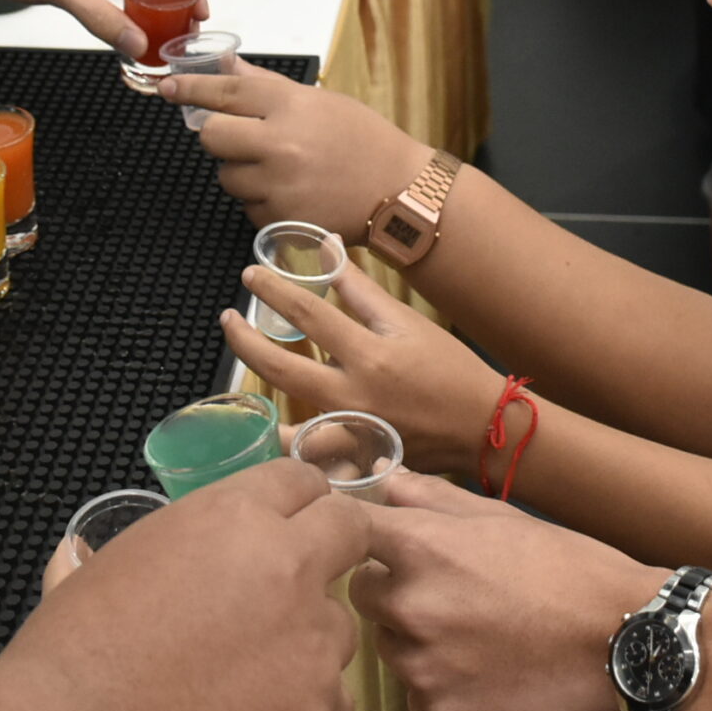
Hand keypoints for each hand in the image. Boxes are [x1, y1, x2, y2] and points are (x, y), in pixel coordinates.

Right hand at [0, 460, 370, 710]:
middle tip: (296, 589)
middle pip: (348, 533)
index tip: (290, 528)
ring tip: (241, 682)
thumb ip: (164, 544)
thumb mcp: (114, 565)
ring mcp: (312, 642)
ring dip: (307, 644)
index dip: (295, 505)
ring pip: (338, 628)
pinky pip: (334, 702)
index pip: (301, 481)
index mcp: (234, 516)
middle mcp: (289, 566)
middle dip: (332, 550)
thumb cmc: (73, 656)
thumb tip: (118, 549)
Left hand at [160, 61, 430, 234]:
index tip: (168, 88)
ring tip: (278, 170)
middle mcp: (280, 144)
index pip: (226, 91)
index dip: (191, 89)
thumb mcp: (320, 101)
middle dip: (218, 137)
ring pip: (227, 177)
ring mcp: (278, 185)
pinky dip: (260, 202)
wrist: (399, 193)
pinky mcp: (281, 219)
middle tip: (240, 138)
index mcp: (291, 106)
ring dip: (241, 173)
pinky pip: (248, 208)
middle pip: (212, 137)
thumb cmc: (363, 140)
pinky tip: (291, 193)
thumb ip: (267, 87)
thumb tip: (227, 65)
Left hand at [220, 264, 504, 474]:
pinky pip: (314, 461)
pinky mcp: (359, 460)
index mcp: (369, 355)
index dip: (273, 291)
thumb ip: (362, 290)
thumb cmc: (449, 368)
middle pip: (281, 369)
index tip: (249, 276)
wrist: (483, 425)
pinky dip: (294, 451)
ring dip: (259, 405)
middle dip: (245, 341)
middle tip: (228, 320)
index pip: (308, 315)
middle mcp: (354, 396)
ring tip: (238, 385)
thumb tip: (327, 250)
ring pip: (288, 427)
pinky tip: (276, 438)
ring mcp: (354, 433)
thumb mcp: (407, 323)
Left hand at [355, 472, 663, 710]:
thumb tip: (386, 483)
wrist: (625, 643)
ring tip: (477, 637)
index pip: (341, 532)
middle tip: (449, 596)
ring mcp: (421, 666)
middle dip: (392, 592)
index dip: (351, 535)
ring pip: (389, 649)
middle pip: (361, 596)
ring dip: (416, 642)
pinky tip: (485, 675)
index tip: (363, 541)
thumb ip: (433, 500)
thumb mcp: (502, 518)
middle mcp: (408, 606)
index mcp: (419, 547)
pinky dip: (440, 688)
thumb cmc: (569, 570)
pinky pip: (417, 697)